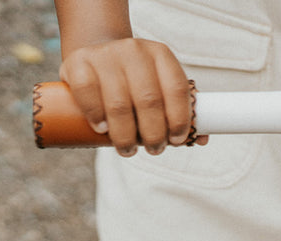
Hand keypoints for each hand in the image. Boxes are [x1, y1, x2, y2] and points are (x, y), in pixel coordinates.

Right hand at [60, 38, 201, 156]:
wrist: (95, 55)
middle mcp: (134, 50)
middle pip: (149, 100)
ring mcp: (105, 55)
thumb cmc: (133, 81)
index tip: (176, 140)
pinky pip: (87, 92)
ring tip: (128, 150)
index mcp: (160, 55)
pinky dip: (96, 115)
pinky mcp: (78, 63)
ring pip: (119, 103)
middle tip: (154, 149)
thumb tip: (201, 139)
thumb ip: (177, 109)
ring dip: (125, 135)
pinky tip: (102, 130)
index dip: (180, 119)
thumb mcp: (157, 85)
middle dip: (154, 133)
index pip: (176, 88)